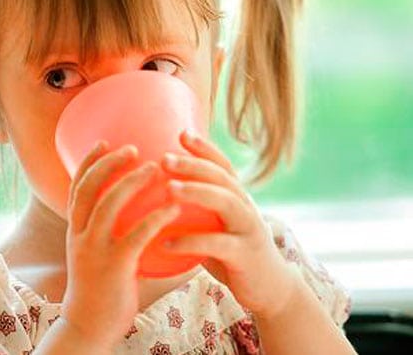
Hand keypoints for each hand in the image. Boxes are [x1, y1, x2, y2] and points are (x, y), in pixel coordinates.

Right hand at [61, 141, 180, 348]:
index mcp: (75, 230)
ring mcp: (95, 250)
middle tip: (132, 148)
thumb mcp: (93, 256)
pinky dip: (154, 217)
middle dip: (110, 164)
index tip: (104, 142)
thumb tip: (136, 215)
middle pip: (90, 188)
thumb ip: (108, 234)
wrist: (89, 327)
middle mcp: (80, 235)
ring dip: (132, 182)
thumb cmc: (99, 291)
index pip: (76, 187)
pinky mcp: (114, 266)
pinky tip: (173, 207)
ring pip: (109, 205)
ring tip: (154, 167)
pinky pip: (135, 236)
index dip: (88, 162)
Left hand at [161, 129, 300, 318]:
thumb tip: (153, 194)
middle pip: (222, 178)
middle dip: (194, 165)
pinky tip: (166, 243)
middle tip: (165, 158)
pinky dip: (191, 242)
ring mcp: (249, 230)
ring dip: (197, 192)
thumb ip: (196, 210)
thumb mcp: (216, 226)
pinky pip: (218, 245)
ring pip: (226, 203)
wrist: (270, 289)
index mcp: (237, 198)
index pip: (223, 165)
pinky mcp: (246, 256)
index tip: (181, 133)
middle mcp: (246, 208)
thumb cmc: (232, 254)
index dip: (204, 148)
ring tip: (169, 189)